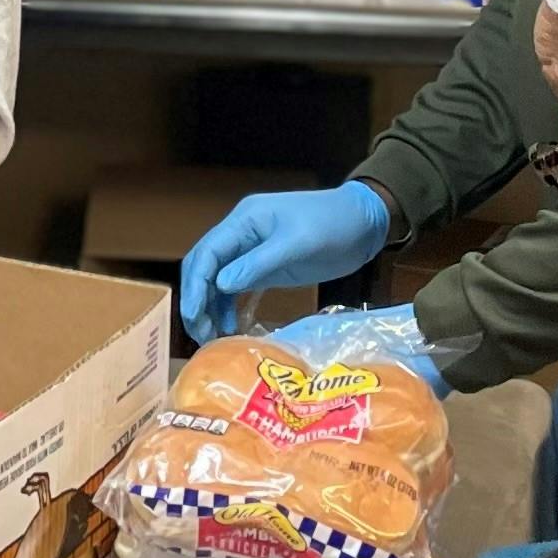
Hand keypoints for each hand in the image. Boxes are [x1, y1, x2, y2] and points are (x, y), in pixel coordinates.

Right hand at [175, 181, 390, 340]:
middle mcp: (241, 234)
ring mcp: (252, 251)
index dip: (195, 285)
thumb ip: (258, 263)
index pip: (207, 253)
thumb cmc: (333, 225)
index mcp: (244, 221)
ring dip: (211, 307)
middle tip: (199, 333)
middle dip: (197, 299)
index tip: (193, 316)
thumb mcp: (298, 243)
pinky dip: (229, 306)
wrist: (364, 223)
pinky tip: (231, 327)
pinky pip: (237, 287)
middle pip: (205, 267)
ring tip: (212, 336)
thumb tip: (220, 285)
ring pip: (217, 280)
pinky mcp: (265, 267)